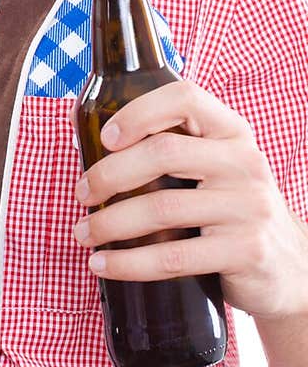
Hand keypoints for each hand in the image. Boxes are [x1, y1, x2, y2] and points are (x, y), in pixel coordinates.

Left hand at [72, 79, 307, 320]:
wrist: (289, 268)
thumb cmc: (231, 210)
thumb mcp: (213, 168)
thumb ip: (166, 144)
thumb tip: (79, 125)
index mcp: (232, 132)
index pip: (184, 98)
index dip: (138, 112)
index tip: (104, 138)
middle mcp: (244, 162)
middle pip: (163, 153)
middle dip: (108, 175)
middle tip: (81, 193)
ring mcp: (248, 207)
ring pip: (162, 208)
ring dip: (109, 223)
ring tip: (84, 233)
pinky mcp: (245, 250)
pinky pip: (173, 256)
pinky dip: (128, 263)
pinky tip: (103, 265)